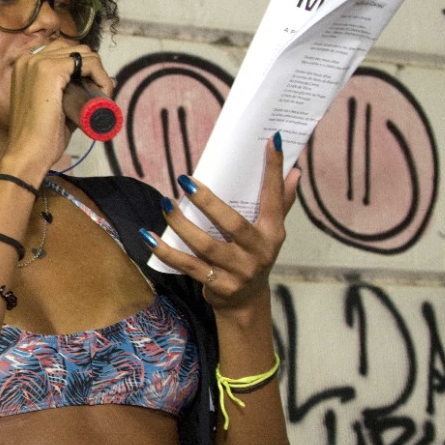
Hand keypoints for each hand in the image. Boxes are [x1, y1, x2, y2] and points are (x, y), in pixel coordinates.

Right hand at [3, 39, 111, 177]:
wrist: (28, 153)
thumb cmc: (39, 137)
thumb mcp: (52, 106)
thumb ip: (67, 94)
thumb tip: (95, 87)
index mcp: (25, 65)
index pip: (63, 52)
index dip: (82, 68)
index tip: (93, 89)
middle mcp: (29, 58)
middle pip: (75, 49)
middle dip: (92, 68)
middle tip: (99, 94)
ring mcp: (38, 62)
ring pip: (84, 53)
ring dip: (99, 72)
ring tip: (101, 96)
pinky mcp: (50, 70)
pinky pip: (88, 62)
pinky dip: (101, 76)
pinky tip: (103, 93)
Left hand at [149, 136, 298, 311]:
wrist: (245, 303)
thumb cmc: (254, 256)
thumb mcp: (270, 233)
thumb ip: (280, 203)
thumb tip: (295, 171)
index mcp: (273, 233)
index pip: (274, 198)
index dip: (273, 171)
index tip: (270, 142)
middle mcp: (258, 252)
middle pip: (232, 224)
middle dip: (208, 201)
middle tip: (186, 180)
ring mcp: (238, 271)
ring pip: (206, 245)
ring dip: (182, 224)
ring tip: (165, 203)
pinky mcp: (217, 285)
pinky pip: (187, 265)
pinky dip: (166, 251)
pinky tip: (150, 236)